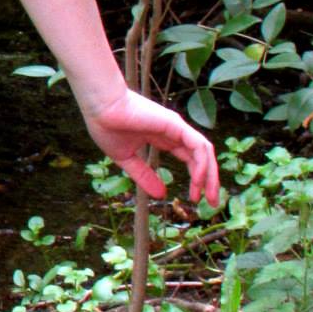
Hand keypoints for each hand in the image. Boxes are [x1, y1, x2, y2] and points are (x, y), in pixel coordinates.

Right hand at [78, 86, 219, 207]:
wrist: (100, 109)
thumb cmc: (107, 127)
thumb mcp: (127, 160)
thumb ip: (144, 176)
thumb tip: (161, 195)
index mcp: (163, 138)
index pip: (189, 158)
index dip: (196, 178)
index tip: (195, 199)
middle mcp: (174, 132)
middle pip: (201, 157)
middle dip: (210, 181)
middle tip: (213, 203)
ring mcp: (177, 127)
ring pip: (204, 151)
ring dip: (211, 175)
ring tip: (209, 197)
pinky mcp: (176, 124)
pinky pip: (197, 146)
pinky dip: (202, 164)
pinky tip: (198, 180)